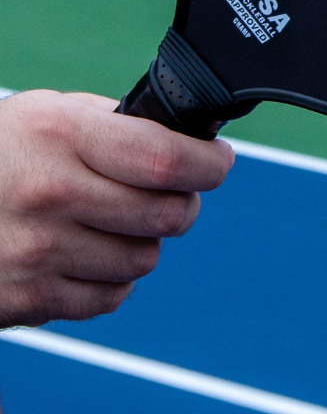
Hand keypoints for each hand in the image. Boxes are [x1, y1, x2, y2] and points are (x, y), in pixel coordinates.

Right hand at [0, 90, 232, 327]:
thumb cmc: (0, 153)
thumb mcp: (50, 114)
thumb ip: (117, 126)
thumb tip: (192, 139)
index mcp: (63, 134)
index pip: (166, 159)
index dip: (209, 164)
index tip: (217, 162)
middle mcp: (50, 194)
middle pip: (168, 215)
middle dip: (183, 203)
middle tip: (171, 192)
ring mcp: (35, 252)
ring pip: (144, 259)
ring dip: (143, 242)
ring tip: (113, 222)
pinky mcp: (25, 300)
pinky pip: (109, 298)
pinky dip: (110, 279)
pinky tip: (86, 253)